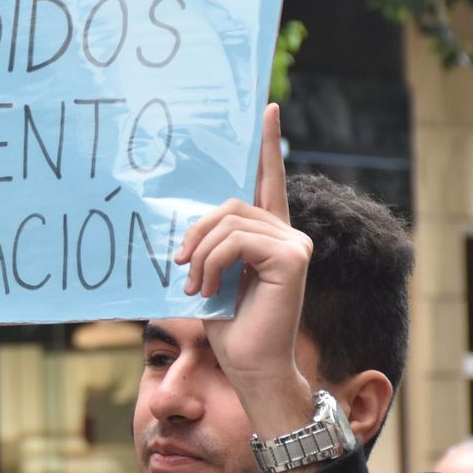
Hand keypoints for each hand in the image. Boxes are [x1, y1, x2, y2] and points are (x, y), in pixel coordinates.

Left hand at [175, 105, 314, 439]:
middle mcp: (286, 233)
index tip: (265, 107)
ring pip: (229, 221)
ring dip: (199, 254)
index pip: (267, 179)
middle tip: (179, 266)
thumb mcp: (209, 276)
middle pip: (230, 203)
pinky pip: (236, 240)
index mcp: (267, 234)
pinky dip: (212, 263)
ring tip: (194, 286)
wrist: (249, 365)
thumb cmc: (228, 327)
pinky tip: (207, 288)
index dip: (266, 144)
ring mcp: (293, 243)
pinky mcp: (291, 257)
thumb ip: (207, 243)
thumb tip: (185, 220)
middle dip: (195, 232)